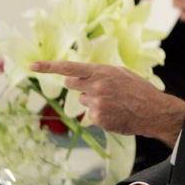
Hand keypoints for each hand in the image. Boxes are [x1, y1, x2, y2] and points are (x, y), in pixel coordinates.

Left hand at [30, 61, 184, 147]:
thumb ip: (100, 73)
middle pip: (72, 84)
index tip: (32, 66)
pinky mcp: (97, 118)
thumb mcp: (121, 73)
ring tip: (114, 102)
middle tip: (97, 88)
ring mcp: (95, 103)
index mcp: (101, 71)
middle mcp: (96, 86)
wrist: (152, 110)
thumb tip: (79, 77)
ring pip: (83, 101)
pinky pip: (91, 115)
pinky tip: (115, 113)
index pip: (70, 68)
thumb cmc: (139, 90)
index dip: (49, 67)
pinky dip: (101, 115)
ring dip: (94, 101)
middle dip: (80, 85)